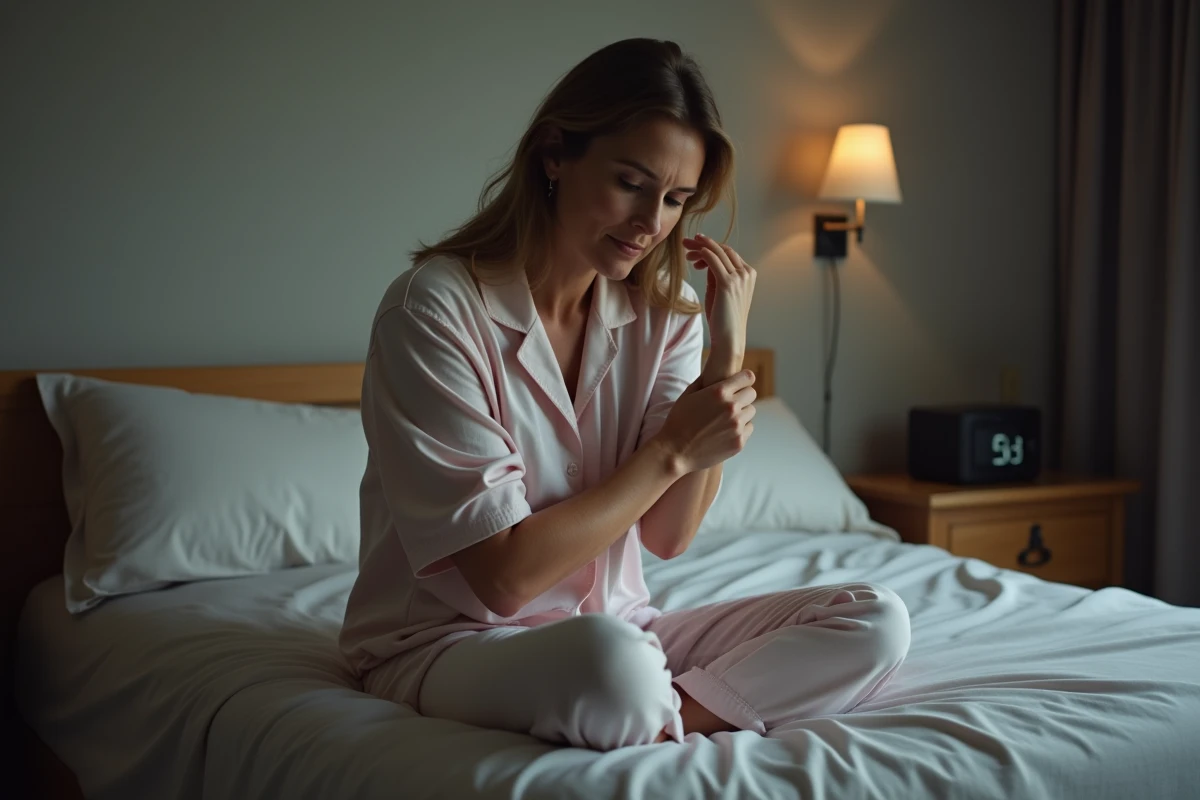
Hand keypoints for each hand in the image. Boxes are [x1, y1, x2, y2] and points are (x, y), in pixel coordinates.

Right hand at [652, 370, 756, 473]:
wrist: (675, 452)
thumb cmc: (678, 422)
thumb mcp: (688, 395)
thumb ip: (705, 381)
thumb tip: (716, 372)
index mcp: (719, 392)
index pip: (748, 377)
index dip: (743, 380)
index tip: (740, 384)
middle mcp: (731, 407)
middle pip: (752, 394)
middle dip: (742, 396)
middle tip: (730, 403)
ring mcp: (737, 425)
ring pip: (751, 412)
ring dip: (742, 413)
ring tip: (726, 419)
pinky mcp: (739, 442)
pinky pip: (748, 428)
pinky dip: (740, 429)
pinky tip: (725, 432)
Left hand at [682, 233, 755, 383]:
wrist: (729, 338)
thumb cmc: (723, 318)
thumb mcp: (720, 291)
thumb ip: (717, 275)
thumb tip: (706, 261)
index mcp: (748, 274)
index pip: (728, 253)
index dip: (710, 247)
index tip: (694, 249)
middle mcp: (746, 273)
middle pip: (723, 249)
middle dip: (703, 243)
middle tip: (686, 242)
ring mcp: (739, 277)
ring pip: (717, 252)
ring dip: (699, 247)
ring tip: (684, 248)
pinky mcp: (728, 283)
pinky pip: (713, 260)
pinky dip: (702, 253)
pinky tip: (692, 255)